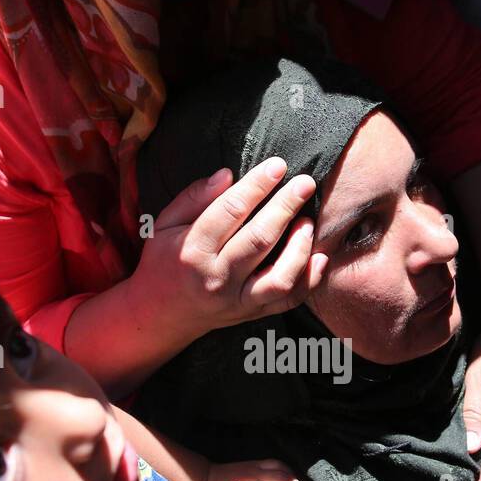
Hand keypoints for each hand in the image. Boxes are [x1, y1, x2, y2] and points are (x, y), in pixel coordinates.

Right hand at [130, 158, 325, 341]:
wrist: (160, 315)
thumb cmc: (164, 262)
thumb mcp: (163, 225)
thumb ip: (192, 198)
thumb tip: (227, 174)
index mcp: (192, 250)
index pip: (230, 211)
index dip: (257, 185)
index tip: (278, 166)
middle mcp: (216, 278)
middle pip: (259, 239)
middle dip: (286, 206)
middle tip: (305, 182)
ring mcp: (236, 300)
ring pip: (279, 276)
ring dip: (300, 246)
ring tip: (307, 221)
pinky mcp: (251, 314)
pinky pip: (287, 300)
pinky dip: (309, 281)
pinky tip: (320, 257)